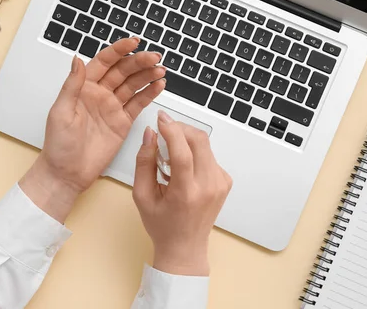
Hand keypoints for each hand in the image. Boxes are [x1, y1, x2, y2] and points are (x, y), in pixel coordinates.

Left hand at [20, 38, 166, 221]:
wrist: (67, 173)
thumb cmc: (59, 145)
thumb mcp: (61, 112)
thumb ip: (72, 85)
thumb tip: (77, 59)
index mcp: (83, 87)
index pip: (104, 62)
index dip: (119, 50)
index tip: (133, 42)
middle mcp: (99, 94)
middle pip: (122, 71)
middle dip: (139, 62)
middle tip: (154, 57)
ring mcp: (112, 107)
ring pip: (133, 85)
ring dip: (147, 75)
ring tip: (160, 70)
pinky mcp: (122, 122)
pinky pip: (138, 104)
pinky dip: (149, 94)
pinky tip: (159, 85)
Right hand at [132, 111, 232, 275]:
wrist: (185, 247)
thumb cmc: (161, 224)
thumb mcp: (142, 195)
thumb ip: (144, 162)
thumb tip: (150, 134)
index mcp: (186, 193)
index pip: (183, 152)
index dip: (171, 130)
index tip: (161, 118)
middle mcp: (208, 187)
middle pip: (199, 141)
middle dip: (180, 128)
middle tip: (164, 131)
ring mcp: (220, 184)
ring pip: (205, 145)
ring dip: (186, 141)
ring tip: (170, 157)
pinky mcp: (225, 181)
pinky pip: (209, 155)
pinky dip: (194, 153)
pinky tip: (183, 168)